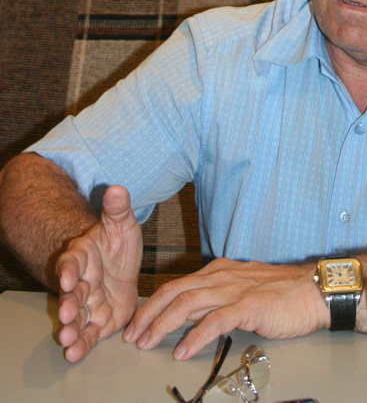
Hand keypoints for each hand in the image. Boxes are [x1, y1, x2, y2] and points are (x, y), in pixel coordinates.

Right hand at [56, 185, 141, 361]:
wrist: (123, 267)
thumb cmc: (118, 244)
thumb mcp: (122, 223)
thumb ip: (117, 209)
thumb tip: (117, 188)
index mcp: (83, 257)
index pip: (72, 262)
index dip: (69, 270)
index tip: (69, 277)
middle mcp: (81, 282)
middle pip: (72, 293)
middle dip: (69, 303)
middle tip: (67, 313)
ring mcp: (88, 303)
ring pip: (77, 316)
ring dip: (71, 327)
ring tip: (66, 338)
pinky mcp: (98, 321)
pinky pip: (88, 333)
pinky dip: (81, 344)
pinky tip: (73, 354)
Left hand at [123, 258, 329, 359]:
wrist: (314, 291)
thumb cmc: (282, 292)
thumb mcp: (245, 287)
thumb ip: (220, 295)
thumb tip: (195, 313)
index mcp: (219, 271)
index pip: (178, 285)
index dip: (155, 304)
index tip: (138, 323)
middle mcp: (222, 276)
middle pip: (176, 292)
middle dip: (150, 314)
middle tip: (132, 335)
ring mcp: (235, 290)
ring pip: (188, 304)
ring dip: (163, 325)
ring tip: (148, 343)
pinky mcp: (248, 306)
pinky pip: (215, 321)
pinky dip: (194, 337)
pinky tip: (182, 351)